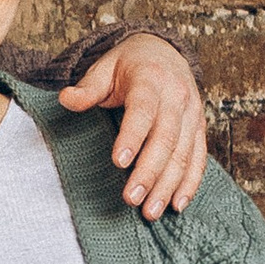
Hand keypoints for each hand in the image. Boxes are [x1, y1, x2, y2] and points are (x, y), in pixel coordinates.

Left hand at [61, 35, 206, 216]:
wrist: (164, 52)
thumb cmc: (127, 66)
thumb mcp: (104, 69)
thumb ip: (87, 88)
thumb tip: (65, 99)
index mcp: (151, 80)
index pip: (143, 110)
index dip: (132, 136)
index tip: (118, 162)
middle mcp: (177, 96)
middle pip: (166, 138)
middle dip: (149, 172)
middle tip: (131, 199)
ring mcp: (192, 114)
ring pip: (183, 153)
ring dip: (168, 185)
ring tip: (150, 211)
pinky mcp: (199, 129)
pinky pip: (198, 158)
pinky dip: (189, 183)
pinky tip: (178, 205)